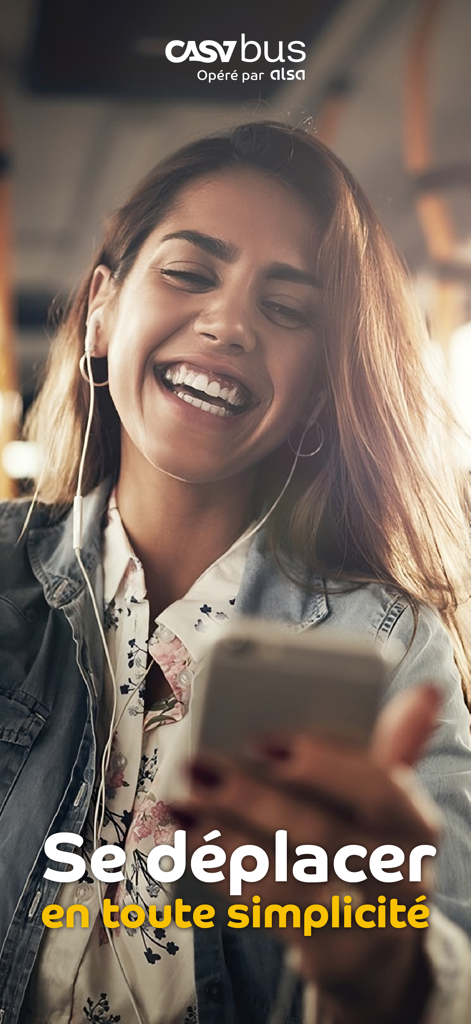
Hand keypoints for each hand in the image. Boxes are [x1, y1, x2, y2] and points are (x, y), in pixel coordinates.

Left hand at [176, 684, 441, 1022]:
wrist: (378, 953)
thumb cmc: (370, 850)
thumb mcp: (386, 803)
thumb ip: (391, 748)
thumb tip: (426, 691)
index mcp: (416, 824)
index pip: (378, 785)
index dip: (320, 762)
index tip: (259, 741)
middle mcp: (403, 876)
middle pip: (323, 834)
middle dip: (252, 798)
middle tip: (197, 766)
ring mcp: (369, 925)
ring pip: (287, 879)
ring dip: (224, 837)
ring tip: (181, 800)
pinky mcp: (332, 958)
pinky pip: (269, 915)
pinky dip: (224, 874)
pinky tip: (192, 842)